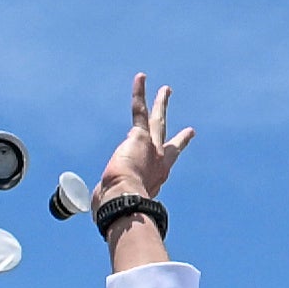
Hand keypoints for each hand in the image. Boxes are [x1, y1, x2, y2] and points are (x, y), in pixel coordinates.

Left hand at [97, 75, 193, 209]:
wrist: (124, 198)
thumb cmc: (118, 206)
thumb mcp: (115, 204)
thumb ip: (110, 201)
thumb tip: (98, 210)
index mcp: (156, 179)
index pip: (164, 168)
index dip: (170, 166)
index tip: (179, 166)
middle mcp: (159, 162)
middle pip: (170, 144)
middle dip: (180, 137)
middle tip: (190, 131)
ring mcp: (153, 147)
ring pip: (158, 120)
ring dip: (162, 104)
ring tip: (166, 90)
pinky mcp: (139, 135)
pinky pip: (138, 109)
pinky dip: (140, 93)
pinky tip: (141, 77)